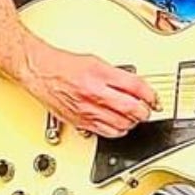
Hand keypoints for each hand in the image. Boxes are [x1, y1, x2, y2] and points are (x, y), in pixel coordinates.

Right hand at [21, 36, 157, 136]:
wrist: (40, 72)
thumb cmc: (63, 65)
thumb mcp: (95, 61)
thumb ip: (116, 75)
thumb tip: (135, 87)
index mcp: (100, 74)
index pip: (135, 87)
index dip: (150, 95)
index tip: (155, 99)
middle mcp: (94, 93)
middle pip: (131, 109)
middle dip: (144, 112)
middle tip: (147, 110)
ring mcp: (87, 110)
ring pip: (121, 125)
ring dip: (132, 123)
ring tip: (133, 117)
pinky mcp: (80, 122)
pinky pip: (106, 132)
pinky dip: (117, 131)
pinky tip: (119, 125)